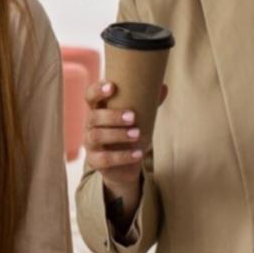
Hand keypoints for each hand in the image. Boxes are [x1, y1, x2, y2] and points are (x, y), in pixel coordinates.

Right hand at [83, 80, 167, 211]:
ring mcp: (90, 144)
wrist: (123, 165)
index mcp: (97, 111)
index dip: (98, 90)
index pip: (90, 97)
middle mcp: (89, 126)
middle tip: (133, 117)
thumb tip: (164, 87)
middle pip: (94, 117)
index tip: (113, 86)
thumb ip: (147, 103)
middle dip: (112, 116)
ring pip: (96, 136)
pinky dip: (123, 156)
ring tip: (137, 134)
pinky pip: (105, 159)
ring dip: (118, 134)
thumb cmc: (128, 134)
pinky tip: (138, 154)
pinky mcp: (94, 161)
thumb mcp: (137, 118)